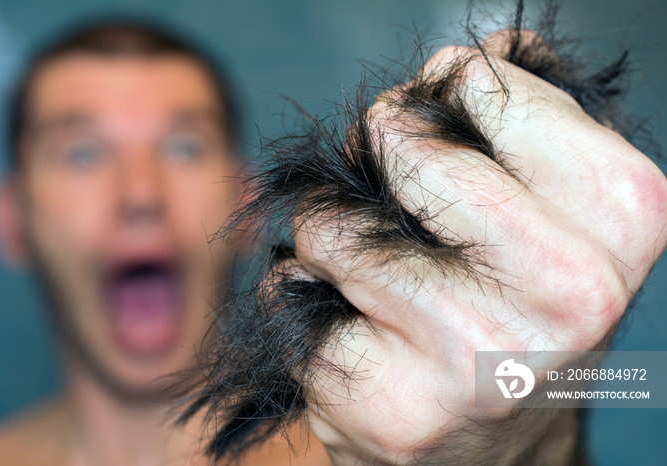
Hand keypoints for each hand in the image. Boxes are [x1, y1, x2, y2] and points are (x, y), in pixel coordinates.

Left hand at [286, 31, 666, 464]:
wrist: (496, 446)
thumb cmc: (518, 309)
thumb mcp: (559, 210)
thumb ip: (527, 119)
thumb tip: (490, 48)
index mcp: (621, 217)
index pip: (479, 82)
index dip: (442, 93)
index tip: (446, 128)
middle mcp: (563, 291)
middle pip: (394, 139)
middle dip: (378, 154)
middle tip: (406, 206)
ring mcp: (473, 357)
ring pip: (326, 221)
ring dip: (333, 236)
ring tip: (384, 283)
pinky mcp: (389, 405)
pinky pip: (289, 291)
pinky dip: (306, 295)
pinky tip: (360, 334)